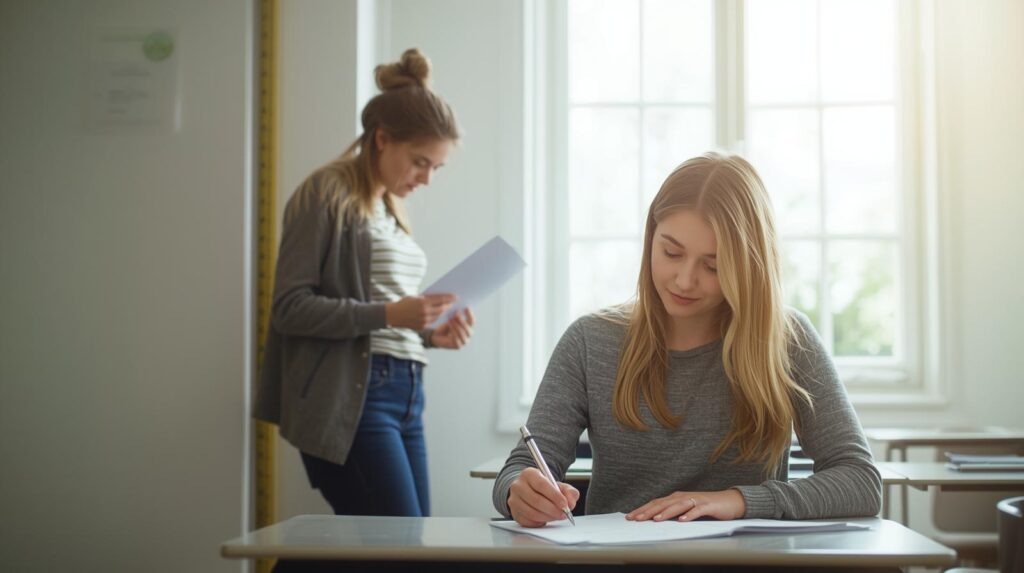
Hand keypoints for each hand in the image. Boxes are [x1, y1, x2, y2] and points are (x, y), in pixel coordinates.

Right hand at [384, 294, 454, 329]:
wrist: (393, 315)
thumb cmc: (405, 303)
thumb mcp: (415, 297)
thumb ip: (427, 298)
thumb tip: (440, 297)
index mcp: (423, 302)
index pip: (440, 299)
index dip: (449, 298)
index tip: (456, 296)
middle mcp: (424, 311)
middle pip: (442, 308)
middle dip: (449, 305)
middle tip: (454, 303)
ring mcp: (424, 320)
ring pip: (438, 316)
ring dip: (444, 312)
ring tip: (448, 308)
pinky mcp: (422, 326)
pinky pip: (433, 321)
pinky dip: (437, 317)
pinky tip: (440, 314)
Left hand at [430, 308, 474, 348]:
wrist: (436, 336)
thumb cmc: (444, 326)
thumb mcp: (450, 318)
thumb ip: (456, 315)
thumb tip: (459, 308)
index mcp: (469, 327)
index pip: (472, 321)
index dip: (470, 314)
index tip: (466, 307)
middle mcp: (468, 334)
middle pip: (469, 328)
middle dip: (462, 321)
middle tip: (456, 314)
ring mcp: (464, 341)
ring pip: (462, 333)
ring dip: (456, 325)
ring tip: (450, 319)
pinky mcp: (458, 346)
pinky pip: (457, 339)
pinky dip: (453, 332)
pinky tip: (450, 326)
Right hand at [508, 467, 579, 527]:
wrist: (529, 491)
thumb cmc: (544, 488)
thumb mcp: (558, 485)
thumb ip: (568, 492)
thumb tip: (571, 503)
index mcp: (529, 474)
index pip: (541, 485)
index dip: (555, 496)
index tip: (565, 504)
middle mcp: (518, 486)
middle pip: (536, 500)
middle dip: (553, 509)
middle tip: (563, 513)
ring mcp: (514, 500)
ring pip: (532, 512)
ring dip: (547, 517)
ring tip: (556, 516)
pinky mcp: (514, 513)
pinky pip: (528, 521)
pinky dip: (540, 522)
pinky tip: (546, 518)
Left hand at [625, 489, 745, 521]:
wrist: (729, 502)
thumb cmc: (705, 507)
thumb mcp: (685, 510)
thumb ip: (672, 513)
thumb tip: (653, 520)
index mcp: (675, 498)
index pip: (655, 503)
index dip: (642, 509)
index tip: (630, 517)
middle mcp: (682, 497)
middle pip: (663, 504)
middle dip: (648, 511)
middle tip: (636, 519)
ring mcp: (694, 500)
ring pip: (677, 506)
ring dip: (666, 512)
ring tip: (656, 519)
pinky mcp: (707, 505)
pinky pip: (697, 510)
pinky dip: (689, 515)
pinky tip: (682, 520)